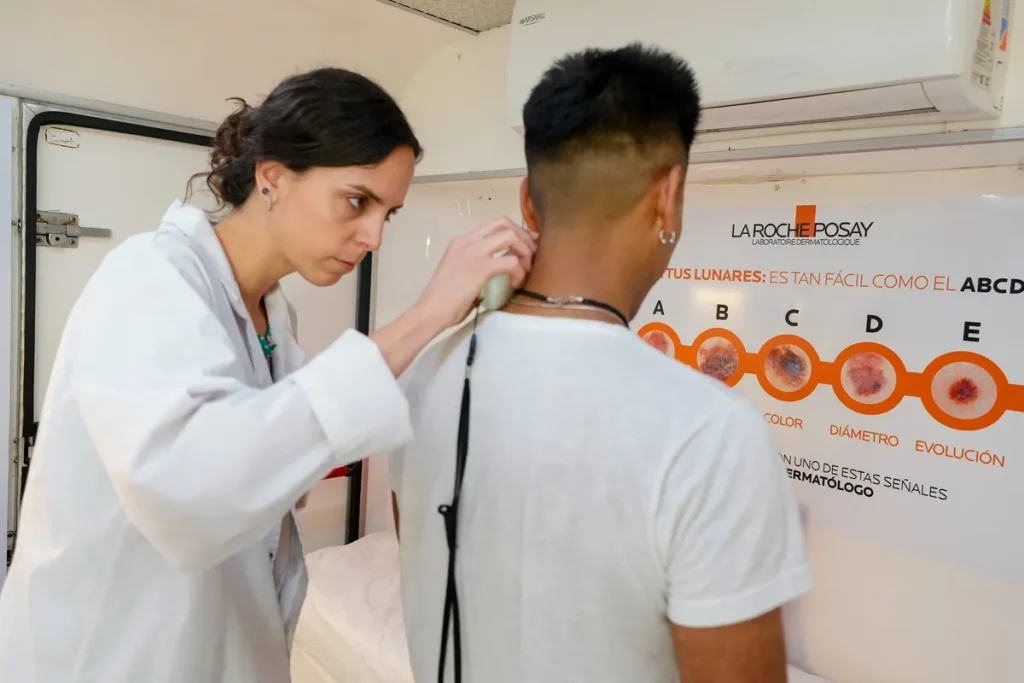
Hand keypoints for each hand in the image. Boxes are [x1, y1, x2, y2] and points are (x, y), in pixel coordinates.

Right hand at [414, 218, 536, 330]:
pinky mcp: (480, 267)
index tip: (525, 247)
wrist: (430, 311)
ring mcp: (473, 252)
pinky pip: (511, 261)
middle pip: (505, 224)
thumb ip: (479, 266)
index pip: (494, 224)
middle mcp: (467, 241)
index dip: (515, 232)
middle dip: (523, 237)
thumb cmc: (444, 300)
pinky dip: (518, 271)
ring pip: (510, 236)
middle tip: (530, 256)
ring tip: (525, 269)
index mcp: (462, 241)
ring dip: (524, 251)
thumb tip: (500, 274)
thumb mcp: (460, 273)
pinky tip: (515, 283)